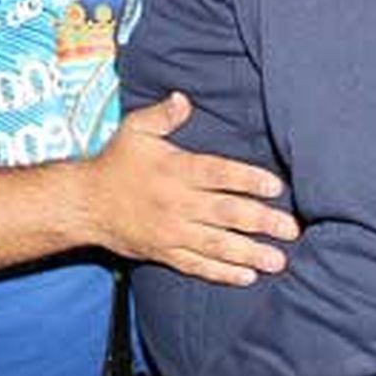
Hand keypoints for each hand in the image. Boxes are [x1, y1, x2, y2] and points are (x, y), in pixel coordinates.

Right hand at [85, 92, 297, 283]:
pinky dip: (222, 273)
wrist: (84, 203)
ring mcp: (172, 232)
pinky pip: (197, 265)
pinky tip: (246, 276)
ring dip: (249, 253)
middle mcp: (178, 203)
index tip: (276, 187)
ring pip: (217, 244)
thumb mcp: (135, 130)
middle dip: (262, 222)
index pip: (219, 174)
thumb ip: (163, 115)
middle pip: (226, 213)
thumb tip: (183, 98)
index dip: (249, 180)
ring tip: (278, 260)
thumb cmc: (114, 163)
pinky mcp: (164, 252)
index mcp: (176, 170)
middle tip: (291, 229)